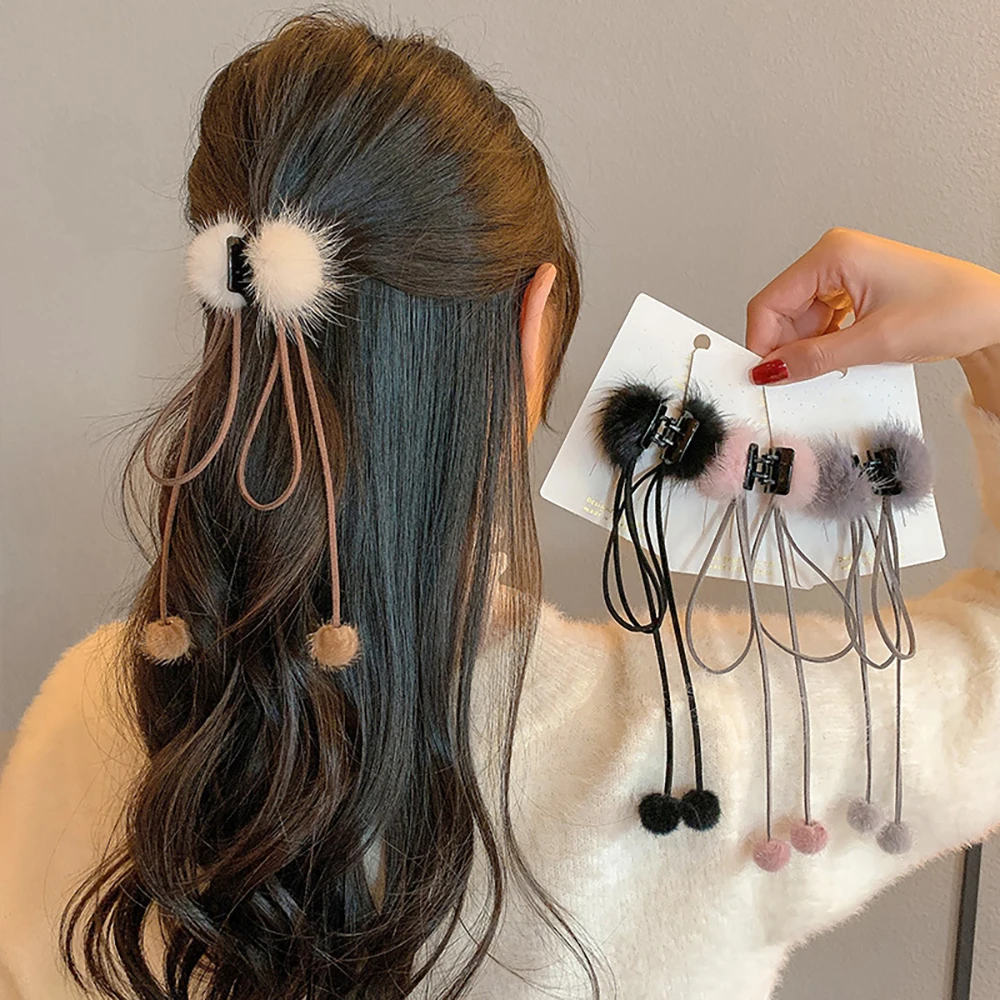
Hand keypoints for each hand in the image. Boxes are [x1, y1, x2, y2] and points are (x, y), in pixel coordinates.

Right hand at [745, 228, 999, 385]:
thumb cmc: (953, 308)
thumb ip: (815, 357)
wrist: (994, 313)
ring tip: (835, 365)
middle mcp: (836, 257)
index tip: (763, 374)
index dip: (763, 342)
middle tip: (799, 378)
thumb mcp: (874, 341)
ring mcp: (846, 273)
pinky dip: (825, 344)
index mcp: (834, 254)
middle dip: (787, 348)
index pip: (770, 302)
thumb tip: (773, 370)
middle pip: (783, 311)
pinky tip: (842, 357)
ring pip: (801, 320)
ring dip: (809, 348)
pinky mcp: (857, 290)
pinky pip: (822, 321)